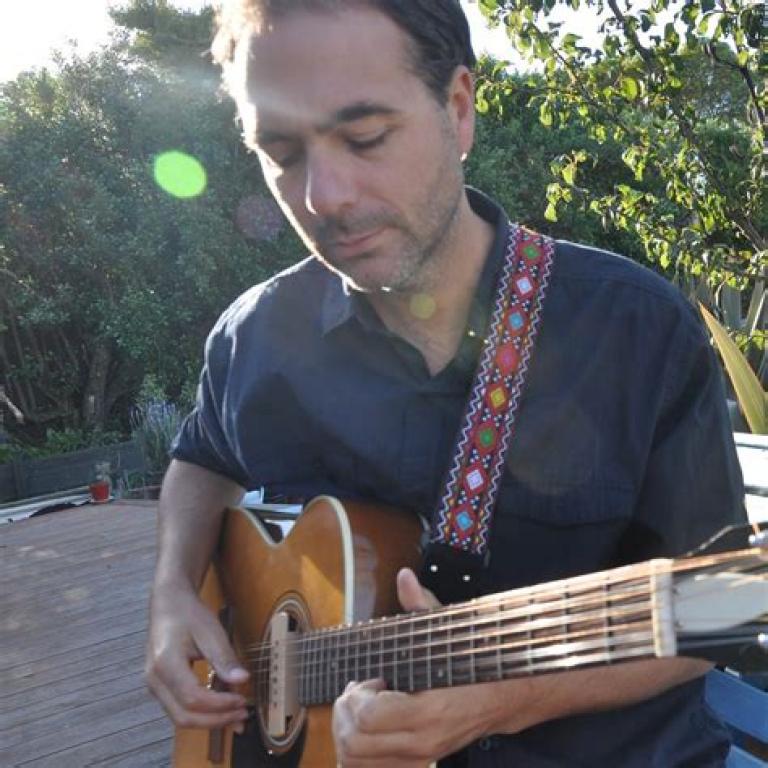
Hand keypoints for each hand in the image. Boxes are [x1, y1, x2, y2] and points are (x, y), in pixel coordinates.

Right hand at [145, 585, 249, 731]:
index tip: (242, 701)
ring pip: (180, 717)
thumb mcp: (211, 631)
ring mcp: (154, 686)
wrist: (168, 604)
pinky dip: (201, 714)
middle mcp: (154, 680)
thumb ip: (224, 657)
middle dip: (215, 720)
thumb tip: (242, 680)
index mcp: (165, 663)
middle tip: (242, 715)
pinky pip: (179, 709)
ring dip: (209, 721)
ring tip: (235, 714)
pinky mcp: (160, 688)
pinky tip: (220, 708)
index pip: (192, 698)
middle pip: (183, 716)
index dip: (219, 705)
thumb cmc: (188, 614)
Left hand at [332, 569, 493, 766]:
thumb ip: (421, 604)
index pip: (368, 716)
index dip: (359, 692)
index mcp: (429, 709)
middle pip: (354, 742)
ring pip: (355, 762)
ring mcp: (419, 757)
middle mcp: (422, 741)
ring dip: (345, 732)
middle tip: (360, 689)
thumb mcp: (448, 628)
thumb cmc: (472, 660)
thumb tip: (404, 576)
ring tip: (361, 708)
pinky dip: (356, 750)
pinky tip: (367, 726)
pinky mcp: (416, 764)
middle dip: (345, 710)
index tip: (373, 676)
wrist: (504, 696)